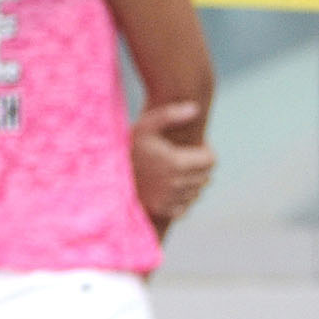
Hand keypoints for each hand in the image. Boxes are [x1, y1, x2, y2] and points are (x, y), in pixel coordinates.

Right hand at [130, 99, 214, 227]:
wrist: (107, 174)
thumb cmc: (129, 145)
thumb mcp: (146, 124)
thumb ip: (171, 114)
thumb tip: (196, 108)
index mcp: (176, 162)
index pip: (211, 161)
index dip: (206, 152)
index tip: (195, 147)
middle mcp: (176, 184)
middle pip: (206, 177)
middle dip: (200, 167)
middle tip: (184, 157)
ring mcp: (170, 199)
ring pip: (197, 192)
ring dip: (192, 182)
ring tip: (176, 170)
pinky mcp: (162, 210)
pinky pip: (185, 206)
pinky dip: (182, 198)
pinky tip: (170, 186)